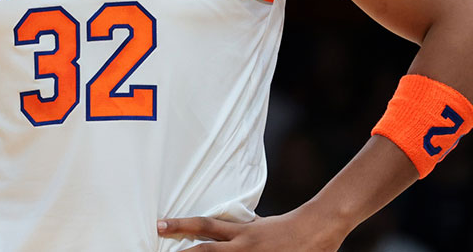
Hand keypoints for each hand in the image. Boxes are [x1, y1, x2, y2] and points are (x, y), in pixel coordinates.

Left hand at [157, 210, 345, 250]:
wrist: (316, 229)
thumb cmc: (285, 228)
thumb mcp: (256, 225)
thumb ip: (236, 229)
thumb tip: (218, 227)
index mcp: (241, 232)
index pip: (205, 226)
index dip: (181, 225)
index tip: (159, 224)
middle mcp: (244, 247)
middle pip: (206, 251)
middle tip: (157, 251)